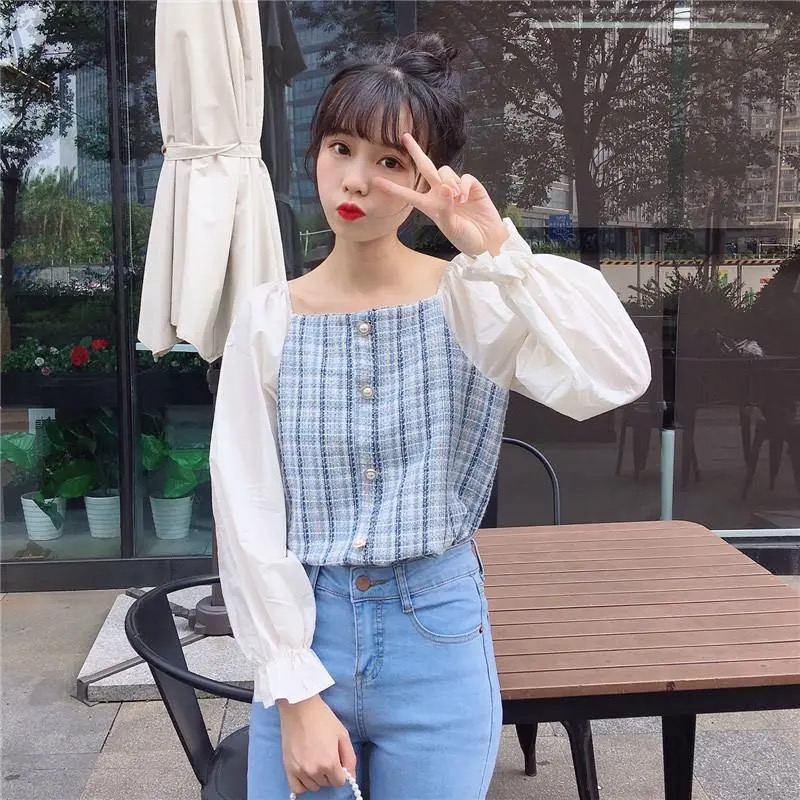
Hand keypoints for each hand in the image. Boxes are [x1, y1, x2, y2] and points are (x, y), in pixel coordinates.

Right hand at [278, 695, 356, 794]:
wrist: (299, 707)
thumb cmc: (322, 717)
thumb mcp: (342, 734)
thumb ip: (350, 758)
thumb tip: (351, 777)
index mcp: (330, 762)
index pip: (339, 782)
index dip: (341, 772)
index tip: (337, 761)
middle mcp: (314, 770)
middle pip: (326, 783)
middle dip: (329, 773)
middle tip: (326, 755)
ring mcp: (299, 770)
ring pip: (313, 786)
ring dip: (317, 777)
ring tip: (315, 760)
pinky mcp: (288, 767)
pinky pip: (296, 788)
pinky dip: (303, 784)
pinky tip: (306, 772)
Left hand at [372, 132, 508, 255]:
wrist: (487, 240)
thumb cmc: (466, 238)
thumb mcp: (451, 227)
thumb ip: (446, 208)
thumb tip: (446, 188)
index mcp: (430, 206)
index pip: (408, 194)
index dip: (392, 188)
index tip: (375, 182)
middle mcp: (440, 194)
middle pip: (425, 168)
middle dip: (416, 152)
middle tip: (405, 137)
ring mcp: (456, 188)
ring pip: (446, 172)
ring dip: (450, 183)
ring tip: (457, 200)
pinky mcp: (472, 186)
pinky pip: (465, 177)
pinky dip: (465, 186)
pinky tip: (466, 199)